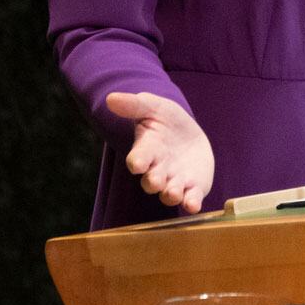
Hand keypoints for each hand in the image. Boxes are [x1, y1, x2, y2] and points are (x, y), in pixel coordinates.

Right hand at [107, 91, 214, 213]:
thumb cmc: (164, 120)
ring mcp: (175, 181)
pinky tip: (193, 206)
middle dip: (153, 181)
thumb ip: (134, 104)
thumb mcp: (152, 106)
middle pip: (151, 181)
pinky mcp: (193, 188)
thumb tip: (111, 98)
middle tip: (156, 181)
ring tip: (173, 192)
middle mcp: (158, 170)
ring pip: (169, 193)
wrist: (187, 133)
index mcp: (146, 151)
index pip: (137, 158)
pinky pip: (190, 199)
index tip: (136, 163)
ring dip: (171, 194)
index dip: (137, 161)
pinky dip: (191, 203)